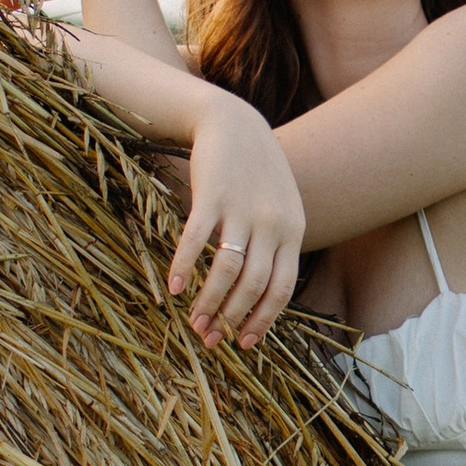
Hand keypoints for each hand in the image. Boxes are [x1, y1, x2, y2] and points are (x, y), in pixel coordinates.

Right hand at [166, 96, 302, 348]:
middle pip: (252, 286)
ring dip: (207, 302)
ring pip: (226, 271)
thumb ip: (278, 245)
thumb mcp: (281, 208)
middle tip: (209, 338)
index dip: (262, 320)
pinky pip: (196, 241)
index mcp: (292, 231)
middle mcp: (272, 224)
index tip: (243, 343)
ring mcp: (242, 210)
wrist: (234, 123)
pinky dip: (184, 267)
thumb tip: (264, 295)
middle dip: (230, 318)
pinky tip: (173, 287)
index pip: (282, 289)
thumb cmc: (256, 173)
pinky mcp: (212, 196)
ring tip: (192, 321)